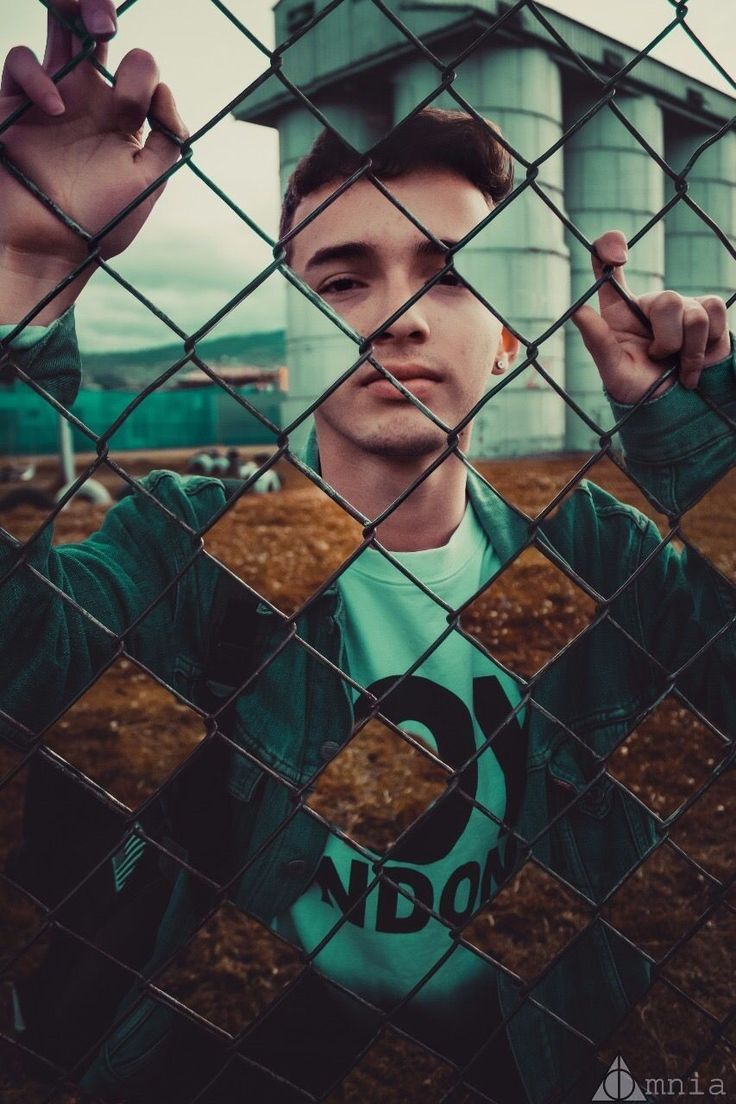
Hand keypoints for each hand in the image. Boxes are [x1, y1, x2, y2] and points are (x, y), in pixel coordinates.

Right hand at [0, 0, 186, 320]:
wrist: (48, 251)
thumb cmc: (100, 223)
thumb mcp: (148, 183)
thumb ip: (168, 138)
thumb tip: (163, 89)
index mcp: (121, 117)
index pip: (137, 69)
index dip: (143, 71)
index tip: (145, 101)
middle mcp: (86, 100)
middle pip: (92, 33)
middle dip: (99, 9)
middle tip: (106, 19)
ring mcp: (49, 98)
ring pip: (56, 31)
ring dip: (71, 12)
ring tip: (95, 32)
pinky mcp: (13, 106)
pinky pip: (22, 63)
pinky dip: (38, 76)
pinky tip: (56, 107)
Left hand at [571, 230, 729, 404]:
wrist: (674, 409)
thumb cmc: (638, 390)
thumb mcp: (613, 371)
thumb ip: (597, 341)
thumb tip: (577, 311)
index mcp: (618, 310)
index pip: (606, 263)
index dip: (609, 246)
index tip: (618, 255)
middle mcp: (650, 303)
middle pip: (665, 299)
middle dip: (666, 340)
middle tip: (659, 359)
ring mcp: (680, 306)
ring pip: (693, 311)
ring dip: (687, 349)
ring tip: (678, 366)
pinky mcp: (708, 312)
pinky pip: (714, 312)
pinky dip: (707, 344)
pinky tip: (697, 360)